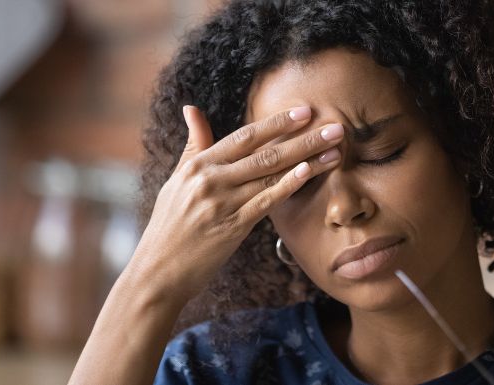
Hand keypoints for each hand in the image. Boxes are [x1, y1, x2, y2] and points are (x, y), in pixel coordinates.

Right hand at [126, 105, 343, 302]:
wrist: (158, 272)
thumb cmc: (170, 226)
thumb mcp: (177, 180)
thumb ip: (193, 145)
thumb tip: (192, 108)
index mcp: (198, 165)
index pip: (245, 136)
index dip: (277, 122)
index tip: (305, 111)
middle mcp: (210, 179)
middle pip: (265, 152)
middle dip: (304, 137)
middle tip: (335, 126)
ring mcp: (222, 203)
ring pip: (272, 174)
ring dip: (309, 160)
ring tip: (336, 149)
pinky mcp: (232, 227)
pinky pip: (266, 201)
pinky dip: (289, 184)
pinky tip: (310, 172)